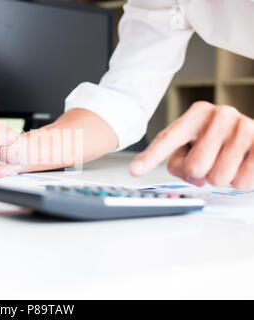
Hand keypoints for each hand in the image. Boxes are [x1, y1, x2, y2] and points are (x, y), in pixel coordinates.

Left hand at [130, 101, 253, 190]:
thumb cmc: (220, 142)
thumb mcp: (194, 145)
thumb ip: (181, 160)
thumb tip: (191, 175)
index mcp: (197, 114)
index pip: (169, 139)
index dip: (151, 157)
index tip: (134, 171)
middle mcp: (221, 115)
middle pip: (194, 167)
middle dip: (200, 174)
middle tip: (210, 162)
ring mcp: (244, 127)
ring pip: (218, 177)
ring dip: (221, 178)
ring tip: (227, 163)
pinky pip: (242, 181)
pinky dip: (240, 181)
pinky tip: (243, 165)